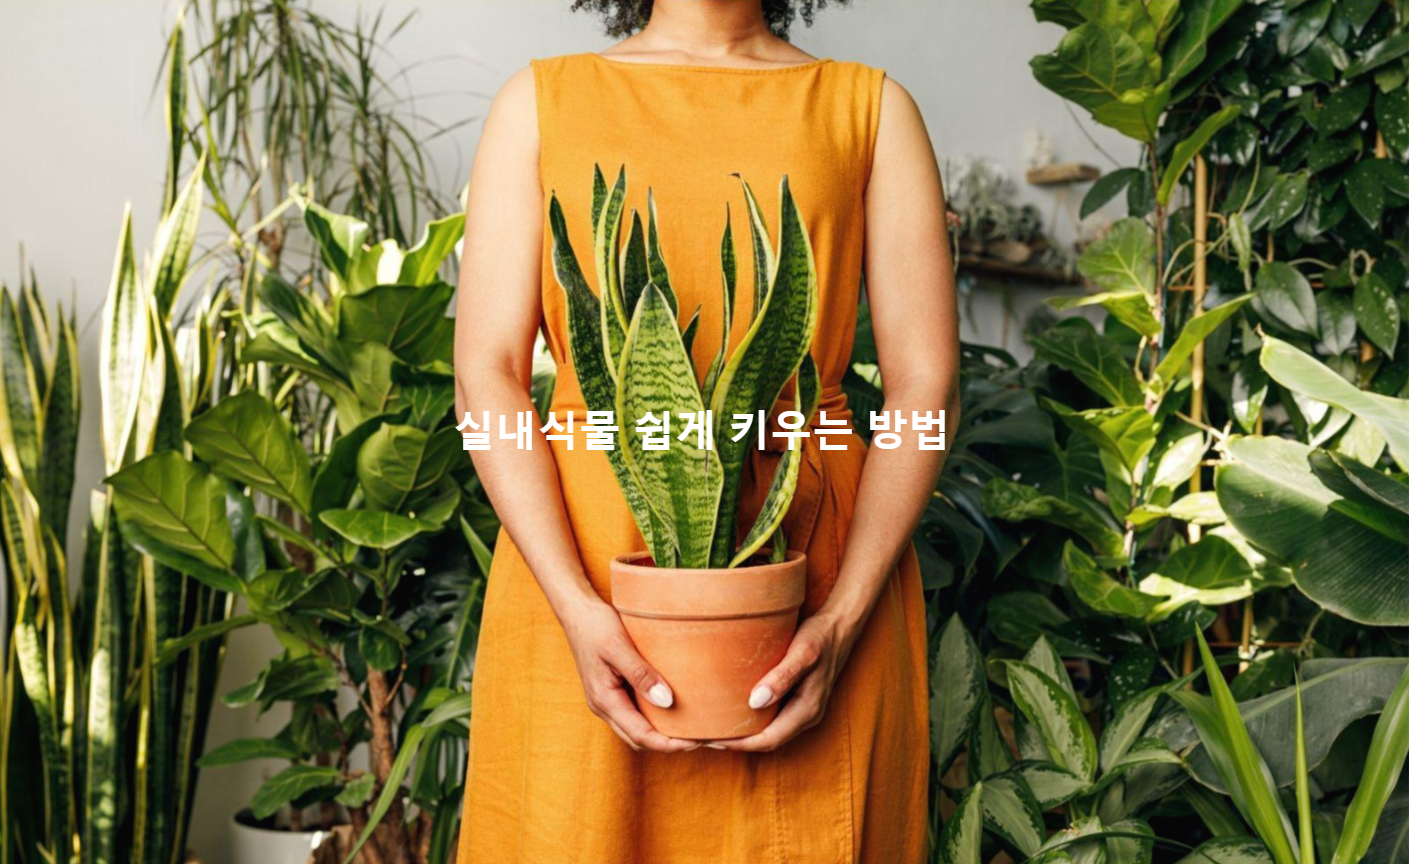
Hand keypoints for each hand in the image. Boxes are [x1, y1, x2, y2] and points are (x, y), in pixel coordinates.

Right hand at [560, 596, 697, 752]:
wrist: (576, 612)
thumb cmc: (595, 626)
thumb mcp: (618, 646)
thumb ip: (641, 674)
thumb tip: (667, 701)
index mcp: (604, 700)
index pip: (640, 735)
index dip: (668, 744)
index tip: (696, 741)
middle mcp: (604, 706)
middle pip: (639, 738)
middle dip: (668, 744)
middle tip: (701, 738)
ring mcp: (607, 700)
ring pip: (637, 728)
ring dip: (662, 733)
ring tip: (692, 727)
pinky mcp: (613, 691)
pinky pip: (636, 713)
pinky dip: (655, 717)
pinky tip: (674, 709)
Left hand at [708, 609, 858, 752]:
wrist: (840, 626)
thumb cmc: (820, 637)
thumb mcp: (802, 653)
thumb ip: (782, 677)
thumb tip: (755, 703)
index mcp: (807, 710)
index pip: (769, 740)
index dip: (740, 744)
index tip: (713, 739)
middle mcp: (807, 716)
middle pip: (768, 740)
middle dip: (738, 743)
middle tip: (705, 736)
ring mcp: (804, 709)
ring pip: (771, 731)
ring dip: (745, 733)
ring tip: (716, 726)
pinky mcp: (799, 700)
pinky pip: (774, 719)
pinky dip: (753, 720)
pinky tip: (736, 710)